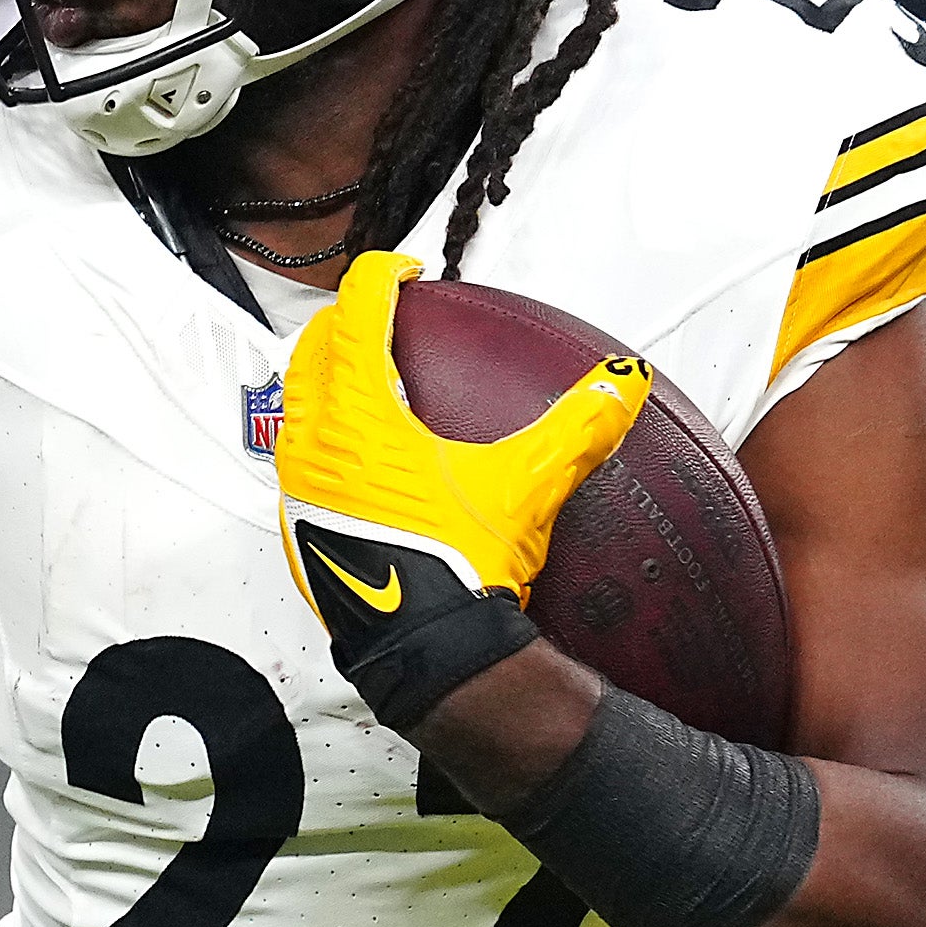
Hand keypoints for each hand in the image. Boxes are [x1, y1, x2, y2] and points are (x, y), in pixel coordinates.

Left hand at [273, 252, 645, 730]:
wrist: (428, 654)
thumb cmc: (463, 567)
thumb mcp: (528, 487)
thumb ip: (579, 426)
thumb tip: (626, 383)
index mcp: (361, 415)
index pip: (358, 314)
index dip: (381, 277)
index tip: (407, 271)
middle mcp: (316, 441)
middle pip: (314, 348)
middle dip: (346, 319)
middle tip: (383, 313)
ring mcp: (299, 485)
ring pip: (299, 401)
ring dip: (328, 374)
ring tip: (371, 373)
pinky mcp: (299, 524)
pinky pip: (301, 454)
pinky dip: (326, 430)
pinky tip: (367, 452)